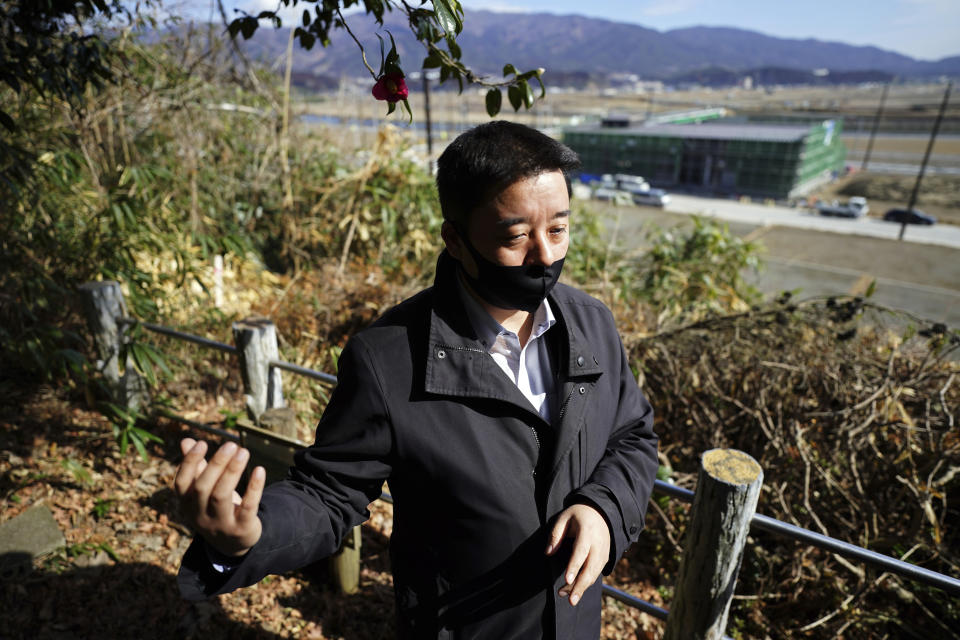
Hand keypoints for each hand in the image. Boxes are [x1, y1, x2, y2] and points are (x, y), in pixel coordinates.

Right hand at [173, 437, 264, 556]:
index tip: (201, 442)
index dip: (189, 463)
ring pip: (221, 496)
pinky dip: (254, 488)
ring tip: (243, 451)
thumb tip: (187, 441)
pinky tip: (260, 470)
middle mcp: (200, 516)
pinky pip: (247, 507)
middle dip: (216, 464)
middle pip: (202, 488)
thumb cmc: (215, 509)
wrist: (232, 544)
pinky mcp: (241, 529)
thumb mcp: (204, 492)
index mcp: (187, 505)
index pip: (181, 484)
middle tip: (231, 444)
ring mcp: (220, 524)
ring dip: (233, 472)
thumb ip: (196, 467)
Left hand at [545, 503, 609, 606]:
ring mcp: (603, 552)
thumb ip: (556, 534)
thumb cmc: (579, 515)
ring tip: (569, 598)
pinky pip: (597, 573)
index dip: (574, 566)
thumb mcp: (564, 517)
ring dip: (582, 587)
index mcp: (587, 531)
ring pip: (594, 574)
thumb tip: (548, 553)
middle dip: (580, 585)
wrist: (601, 512)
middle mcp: (598, 544)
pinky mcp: (605, 558)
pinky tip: (576, 590)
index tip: (567, 580)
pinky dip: (587, 583)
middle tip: (570, 600)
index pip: (581, 551)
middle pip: (590, 568)